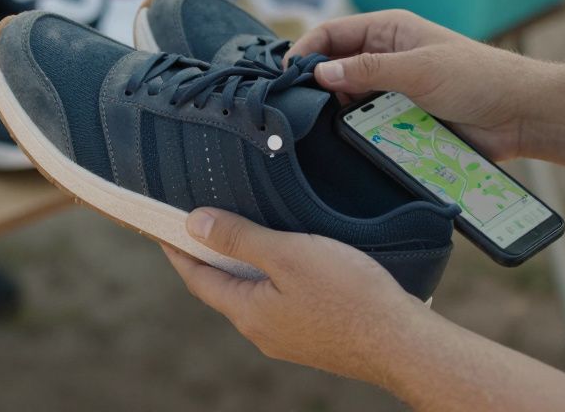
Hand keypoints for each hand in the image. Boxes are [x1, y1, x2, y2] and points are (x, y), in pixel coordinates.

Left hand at [163, 208, 432, 387]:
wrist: (401, 343)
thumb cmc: (348, 295)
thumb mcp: (288, 254)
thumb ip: (239, 239)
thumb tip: (193, 224)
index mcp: (247, 312)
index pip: (197, 279)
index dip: (178, 250)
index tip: (163, 227)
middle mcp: (262, 332)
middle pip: (223, 289)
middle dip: (211, 257)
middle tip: (202, 222)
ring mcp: (288, 339)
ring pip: (253, 296)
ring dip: (243, 268)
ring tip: (244, 234)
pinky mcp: (314, 337)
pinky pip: (279, 303)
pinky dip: (271, 279)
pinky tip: (289, 261)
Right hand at [286, 10, 543, 161]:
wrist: (520, 114)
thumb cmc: (477, 78)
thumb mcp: (418, 68)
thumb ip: (368, 70)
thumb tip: (321, 73)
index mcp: (389, 31)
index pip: (332, 34)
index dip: (307, 51)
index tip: (287, 76)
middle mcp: (386, 57)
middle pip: (335, 68)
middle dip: (317, 85)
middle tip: (297, 107)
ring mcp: (393, 90)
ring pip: (348, 100)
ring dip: (336, 112)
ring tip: (319, 128)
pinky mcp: (402, 120)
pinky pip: (367, 126)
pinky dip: (355, 132)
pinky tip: (344, 142)